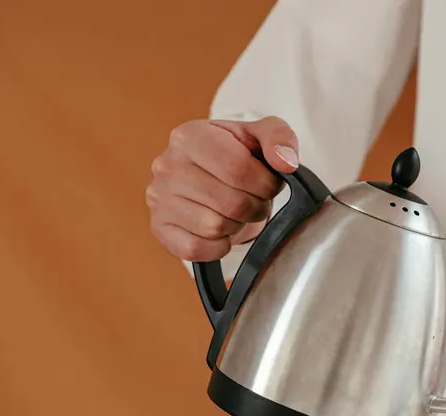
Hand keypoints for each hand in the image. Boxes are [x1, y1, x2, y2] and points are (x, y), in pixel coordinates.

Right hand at [146, 116, 298, 262]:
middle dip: (255, 206)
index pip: (238, 168)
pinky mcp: (160, 228)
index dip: (265, 184)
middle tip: (253, 200)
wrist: (209, 179)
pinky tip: (220, 228)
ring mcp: (159, 198)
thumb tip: (286, 163)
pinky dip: (218, 245)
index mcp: (190, 136)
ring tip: (234, 211)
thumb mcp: (259, 137)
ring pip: (215, 227)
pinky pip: (197, 248)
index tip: (269, 184)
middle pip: (231, 202)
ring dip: (236, 224)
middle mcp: (167, 165)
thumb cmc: (235, 156)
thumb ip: (279, 138)